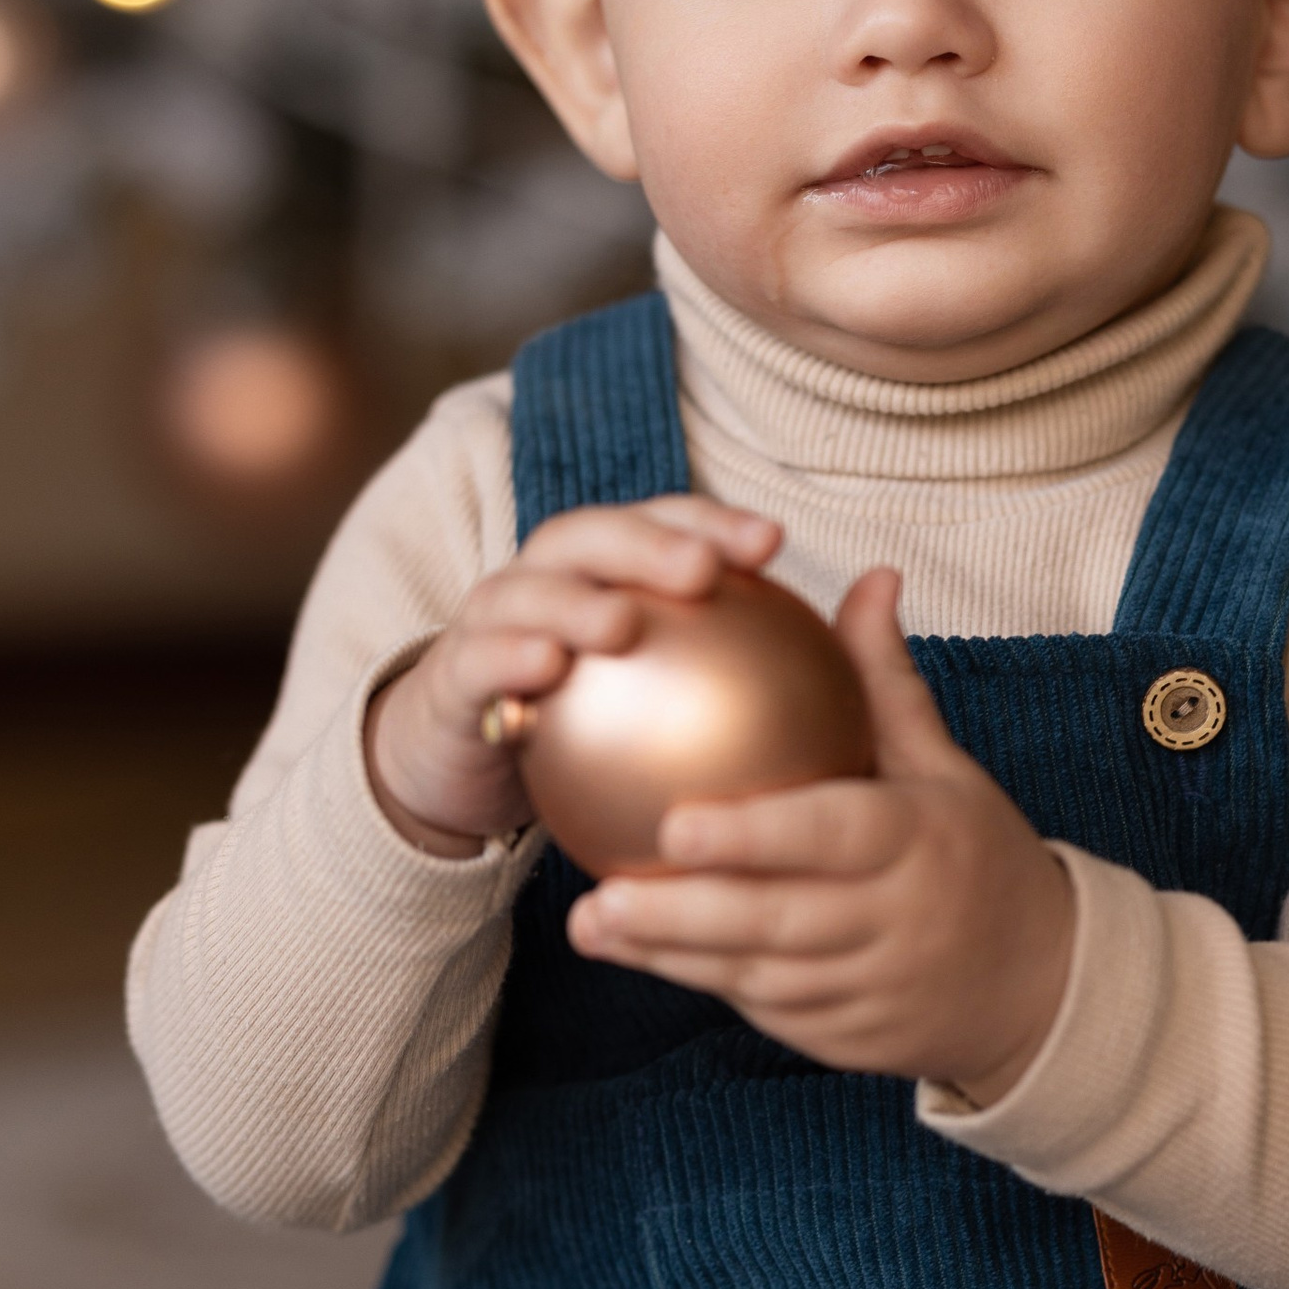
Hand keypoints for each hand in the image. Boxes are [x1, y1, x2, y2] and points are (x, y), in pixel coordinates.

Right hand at [366, 497, 782, 855]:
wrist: (463, 765)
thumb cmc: (583, 729)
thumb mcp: (658, 703)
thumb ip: (733, 676)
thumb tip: (834, 676)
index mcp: (604, 571)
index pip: (663, 528)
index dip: (714, 523)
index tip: (772, 543)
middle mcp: (547, 578)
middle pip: (596, 538)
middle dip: (648, 544)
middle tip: (702, 570)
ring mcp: (494, 622)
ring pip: (531, 591)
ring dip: (574, 602)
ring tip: (621, 623)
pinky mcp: (454, 677)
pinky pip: (480, 661)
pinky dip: (509, 658)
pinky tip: (545, 670)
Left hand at [567, 570, 1076, 1100]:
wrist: (1043, 983)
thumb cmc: (977, 854)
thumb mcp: (948, 767)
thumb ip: (886, 681)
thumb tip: (867, 578)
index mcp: (918, 842)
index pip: (830, 836)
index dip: (752, 837)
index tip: (675, 821)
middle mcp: (894, 920)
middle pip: (779, 919)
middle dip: (683, 913)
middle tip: (600, 895)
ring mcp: (870, 988)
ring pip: (759, 973)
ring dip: (671, 953)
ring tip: (590, 925)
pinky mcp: (846, 1036)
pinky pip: (764, 1008)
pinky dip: (699, 980)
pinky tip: (633, 952)